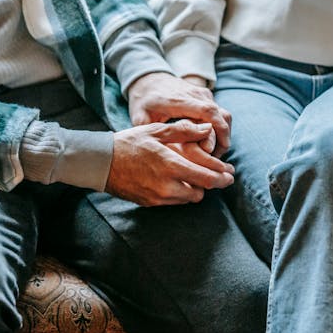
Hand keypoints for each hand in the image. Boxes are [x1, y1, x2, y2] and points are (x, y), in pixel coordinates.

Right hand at [106, 120, 233, 206]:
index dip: (222, 177)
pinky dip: (182, 193)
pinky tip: (181, 182)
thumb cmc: (129, 143)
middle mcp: (166, 185)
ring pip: (188, 199)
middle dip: (212, 184)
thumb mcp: (157, 131)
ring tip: (200, 177)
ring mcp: (158, 197)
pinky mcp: (150, 203)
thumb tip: (208, 129)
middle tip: (223, 178)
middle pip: (201, 192)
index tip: (231, 174)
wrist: (102, 163)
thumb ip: (185, 131)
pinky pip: (174, 202)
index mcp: (170, 165)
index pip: (206, 178)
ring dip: (196, 189)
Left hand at [127, 72, 231, 156]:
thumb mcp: (141, 117)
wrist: (149, 79)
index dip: (216, 130)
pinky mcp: (207, 97)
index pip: (207, 111)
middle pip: (220, 115)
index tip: (217, 149)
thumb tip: (160, 154)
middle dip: (222, 138)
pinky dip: (220, 129)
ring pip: (224, 115)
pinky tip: (211, 145)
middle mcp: (195, 95)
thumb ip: (151, 133)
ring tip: (214, 154)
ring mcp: (203, 94)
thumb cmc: (144, 101)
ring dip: (223, 135)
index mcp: (179, 100)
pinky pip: (221, 114)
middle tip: (214, 160)